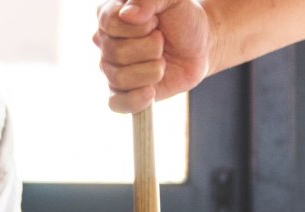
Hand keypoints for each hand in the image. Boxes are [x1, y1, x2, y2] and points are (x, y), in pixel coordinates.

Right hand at [94, 0, 211, 112]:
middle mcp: (105, 43)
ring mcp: (111, 69)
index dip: (139, 27)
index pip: (110, 23)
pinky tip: (151, 91)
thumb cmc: (183, 19)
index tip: (156, 22)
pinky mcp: (122, 92)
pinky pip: (116, 103)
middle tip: (162, 42)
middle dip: (150, 48)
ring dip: (152, 70)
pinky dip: (135, 100)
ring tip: (162, 62)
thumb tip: (128, 15)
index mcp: (110, 15)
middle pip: (116, 52)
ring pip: (119, 78)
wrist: (199, 45)